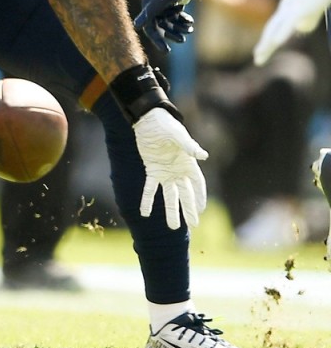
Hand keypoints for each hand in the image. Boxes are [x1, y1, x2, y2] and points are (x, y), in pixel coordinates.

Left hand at [134, 107, 208, 229]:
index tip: (202, 212)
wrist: (147, 120)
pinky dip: (147, 200)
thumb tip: (203, 156)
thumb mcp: (178, 135)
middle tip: (193, 226)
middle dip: (189, 210)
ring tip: (173, 227)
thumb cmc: (166, 125)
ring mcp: (164, 172)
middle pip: (185, 194)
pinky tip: (144, 214)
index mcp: (188, 164)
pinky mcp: (151, 170)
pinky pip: (149, 189)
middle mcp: (178, 171)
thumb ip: (189, 146)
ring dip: (170, 211)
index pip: (198, 185)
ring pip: (169, 196)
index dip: (200, 198)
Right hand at [135, 0, 204, 50]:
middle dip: (172, 33)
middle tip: (182, 40)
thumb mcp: (159, 2)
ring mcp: (164, 7)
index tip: (166, 50)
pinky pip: (177, 17)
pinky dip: (184, 21)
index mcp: (148, 8)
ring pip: (171, 22)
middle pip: (161, 27)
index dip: (157, 40)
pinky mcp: (174, 4)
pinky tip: (190, 22)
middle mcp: (154, 8)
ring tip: (189, 29)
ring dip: (180, 27)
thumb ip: (148, 14)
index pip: (150, 28)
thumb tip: (136, 26)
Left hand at [254, 0, 330, 65]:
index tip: (260, 52)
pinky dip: (282, 32)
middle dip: (264, 45)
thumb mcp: (313, 4)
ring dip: (268, 43)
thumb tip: (299, 28)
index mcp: (289, 5)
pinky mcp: (302, 6)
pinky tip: (275, 42)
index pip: (275, 26)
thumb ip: (307, 16)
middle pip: (271, 28)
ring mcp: (293, 5)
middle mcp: (287, 5)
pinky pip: (289, 21)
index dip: (267, 40)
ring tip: (259, 56)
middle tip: (257, 60)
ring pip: (276, 26)